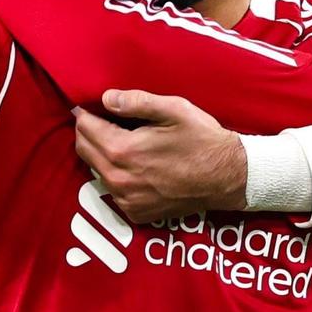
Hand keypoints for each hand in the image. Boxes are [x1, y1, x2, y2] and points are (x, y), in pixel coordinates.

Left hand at [74, 89, 246, 222]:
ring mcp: (126, 200)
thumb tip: (107, 98)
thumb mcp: (173, 109)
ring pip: (96, 170)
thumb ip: (136, 102)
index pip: (85, 129)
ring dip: (100, 153)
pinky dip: (116, 174)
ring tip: (120, 138)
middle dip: (88, 131)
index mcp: (123, 151)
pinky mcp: (136, 213)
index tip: (88, 104)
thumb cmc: (202, 139)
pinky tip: (134, 163)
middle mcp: (118, 180)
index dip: (85, 113)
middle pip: (84, 150)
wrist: (227, 177)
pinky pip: (112, 190)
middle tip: (102, 118)